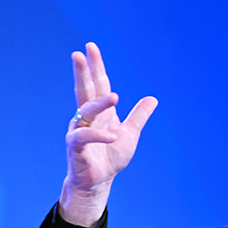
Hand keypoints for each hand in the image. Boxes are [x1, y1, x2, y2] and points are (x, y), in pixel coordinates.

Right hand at [59, 42, 157, 226]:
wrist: (100, 181)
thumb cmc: (111, 156)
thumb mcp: (130, 134)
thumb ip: (139, 116)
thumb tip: (152, 98)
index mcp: (100, 111)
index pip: (98, 84)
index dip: (96, 66)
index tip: (91, 46)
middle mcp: (86, 116)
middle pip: (85, 90)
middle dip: (83, 72)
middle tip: (80, 54)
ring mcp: (79, 130)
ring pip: (85, 110)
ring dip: (100, 103)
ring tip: (115, 97)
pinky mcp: (75, 146)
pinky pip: (84, 136)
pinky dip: (99, 136)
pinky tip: (112, 136)